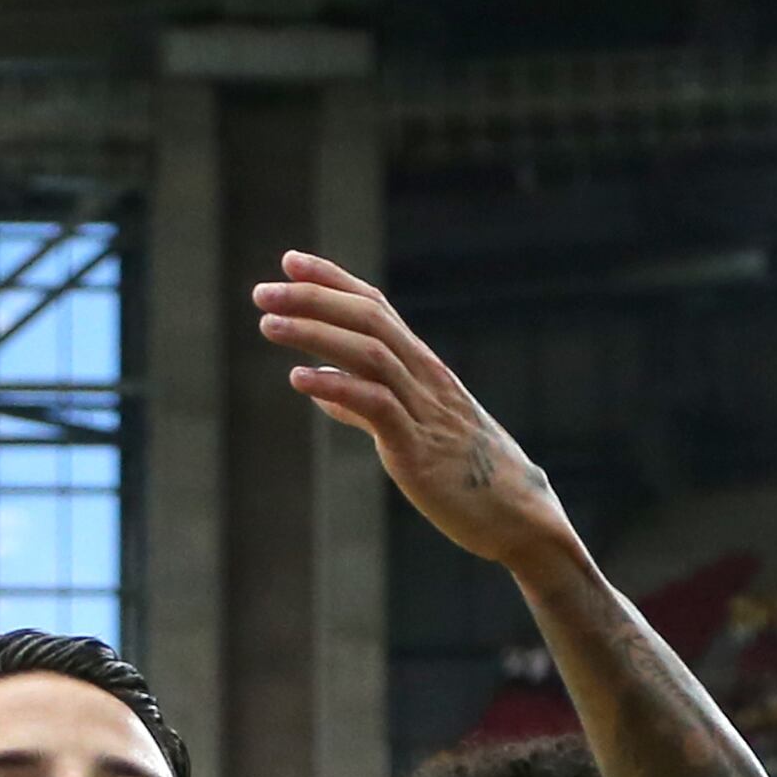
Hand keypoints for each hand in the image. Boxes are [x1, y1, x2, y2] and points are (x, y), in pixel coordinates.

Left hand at [254, 254, 579, 570]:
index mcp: (423, 368)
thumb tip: (323, 394)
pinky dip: (337, 387)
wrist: (514, 515)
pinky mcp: (418, 449)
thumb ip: (365, 408)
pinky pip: (376, 406)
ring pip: (370, 353)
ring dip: (315, 334)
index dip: (333, 280)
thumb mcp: (411, 431)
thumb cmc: (462, 475)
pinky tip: (299, 379)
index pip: (375, 307)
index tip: (290, 261)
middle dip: (314, 299)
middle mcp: (425, 377)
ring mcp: (424, 410)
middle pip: (369, 318)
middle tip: (262, 292)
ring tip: (268, 326)